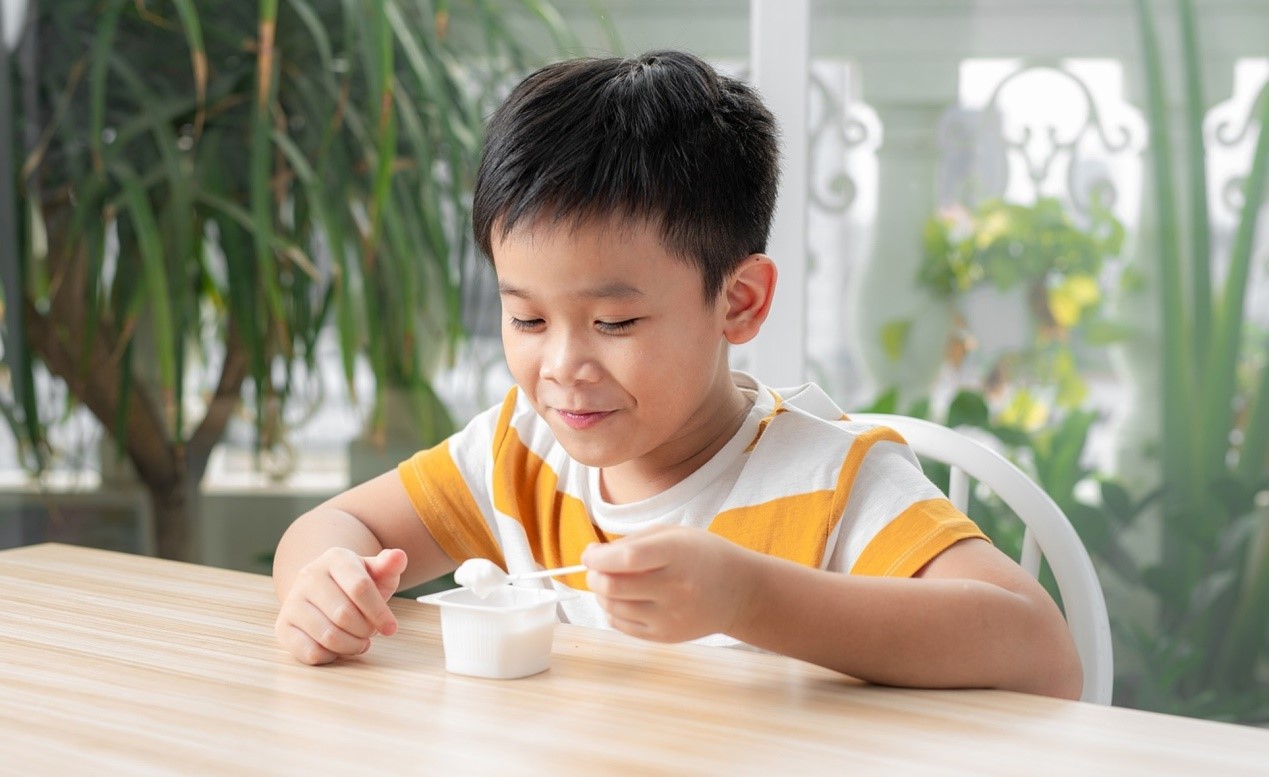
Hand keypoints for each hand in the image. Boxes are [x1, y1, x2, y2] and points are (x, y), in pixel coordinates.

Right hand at [275, 547, 406, 664]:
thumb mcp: (376, 573)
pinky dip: (331, 656)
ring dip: (352, 645)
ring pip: (328, 636)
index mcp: (335, 558)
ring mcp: (292, 601)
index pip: (360, 587)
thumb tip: (399, 556)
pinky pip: (310, 652)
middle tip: (371, 632)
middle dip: (365, 630)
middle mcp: (308, 576)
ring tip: (360, 641)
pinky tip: (338, 648)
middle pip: (344, 615)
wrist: (323, 592)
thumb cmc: (357, 584)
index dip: (379, 612)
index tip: (391, 629)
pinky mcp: (282, 626)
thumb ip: (390, 566)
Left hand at [581, 526, 754, 642]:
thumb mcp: (673, 533)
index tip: (591, 553)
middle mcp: (675, 588)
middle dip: (593, 576)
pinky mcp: (665, 636)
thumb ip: (631, 542)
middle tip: (597, 568)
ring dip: (602, 594)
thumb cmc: (702, 555)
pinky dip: (613, 611)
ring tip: (613, 583)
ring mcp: (670, 617)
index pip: (626, 558)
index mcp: (678, 554)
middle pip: (612, 587)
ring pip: (612, 608)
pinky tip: (625, 599)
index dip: (598, 557)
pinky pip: (621, 626)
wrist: (739, 592)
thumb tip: (592, 558)